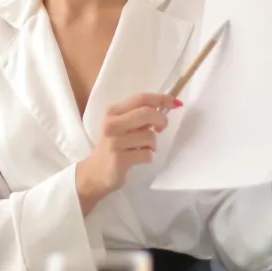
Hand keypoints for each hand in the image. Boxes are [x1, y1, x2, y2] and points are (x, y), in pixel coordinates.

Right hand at [76, 93, 181, 209]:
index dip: (161, 98)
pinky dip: (148, 157)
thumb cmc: (113, 146)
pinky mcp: (119, 160)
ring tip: (143, 148)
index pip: (141, 98)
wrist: (96, 172)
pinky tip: (139, 158)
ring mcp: (114, 142)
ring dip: (153, 144)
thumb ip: (138, 116)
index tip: (176, 103)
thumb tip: (165, 106)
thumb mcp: (121, 126)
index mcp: (112, 111)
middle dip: (161, 120)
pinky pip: (147, 154)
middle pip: (147, 113)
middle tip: (161, 128)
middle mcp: (111, 124)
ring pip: (150, 136)